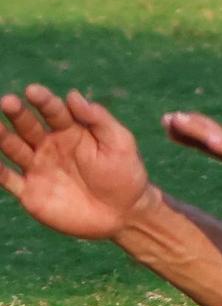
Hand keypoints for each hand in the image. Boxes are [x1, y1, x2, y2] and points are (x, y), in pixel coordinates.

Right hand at [0, 85, 154, 239]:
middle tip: (9, 102)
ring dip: (2, 137)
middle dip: (18, 114)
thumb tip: (73, 95)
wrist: (124, 214)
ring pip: (13, 148)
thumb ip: (98, 119)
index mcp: (71, 131)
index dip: (44, 101)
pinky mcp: (31, 192)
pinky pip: (8, 180)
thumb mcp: (119, 143)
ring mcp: (38, 168)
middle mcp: (50, 146)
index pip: (54, 112)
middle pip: (28, 126)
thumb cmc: (125, 174)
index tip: (33, 91)